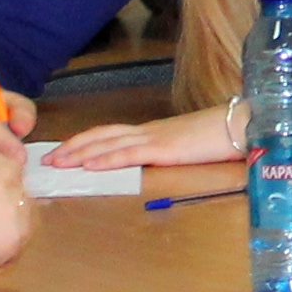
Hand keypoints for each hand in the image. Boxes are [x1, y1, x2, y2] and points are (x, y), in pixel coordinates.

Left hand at [54, 106, 245, 172]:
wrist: (242, 125)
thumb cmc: (223, 137)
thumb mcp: (190, 147)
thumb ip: (173, 153)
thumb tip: (163, 163)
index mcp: (154, 132)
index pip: (111, 133)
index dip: (86, 141)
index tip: (65, 150)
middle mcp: (148, 131)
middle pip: (101, 135)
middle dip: (72, 146)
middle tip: (48, 159)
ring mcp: (154, 138)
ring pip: (107, 143)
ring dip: (79, 153)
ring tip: (58, 163)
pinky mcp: (163, 149)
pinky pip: (127, 154)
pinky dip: (105, 159)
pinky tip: (89, 166)